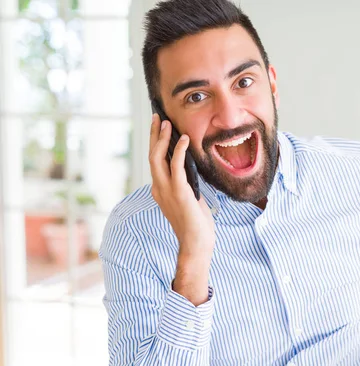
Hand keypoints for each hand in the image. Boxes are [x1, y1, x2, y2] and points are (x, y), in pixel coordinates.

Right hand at [149, 114, 214, 303]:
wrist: (196, 243)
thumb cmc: (196, 223)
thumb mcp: (190, 198)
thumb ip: (186, 184)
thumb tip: (190, 168)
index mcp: (160, 189)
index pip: (155, 161)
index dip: (155, 143)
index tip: (159, 127)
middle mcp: (159, 188)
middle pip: (152, 155)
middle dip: (153, 135)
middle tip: (157, 117)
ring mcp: (167, 191)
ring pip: (158, 159)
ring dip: (161, 139)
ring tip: (166, 123)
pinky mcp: (179, 193)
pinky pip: (176, 167)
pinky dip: (179, 151)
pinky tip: (183, 139)